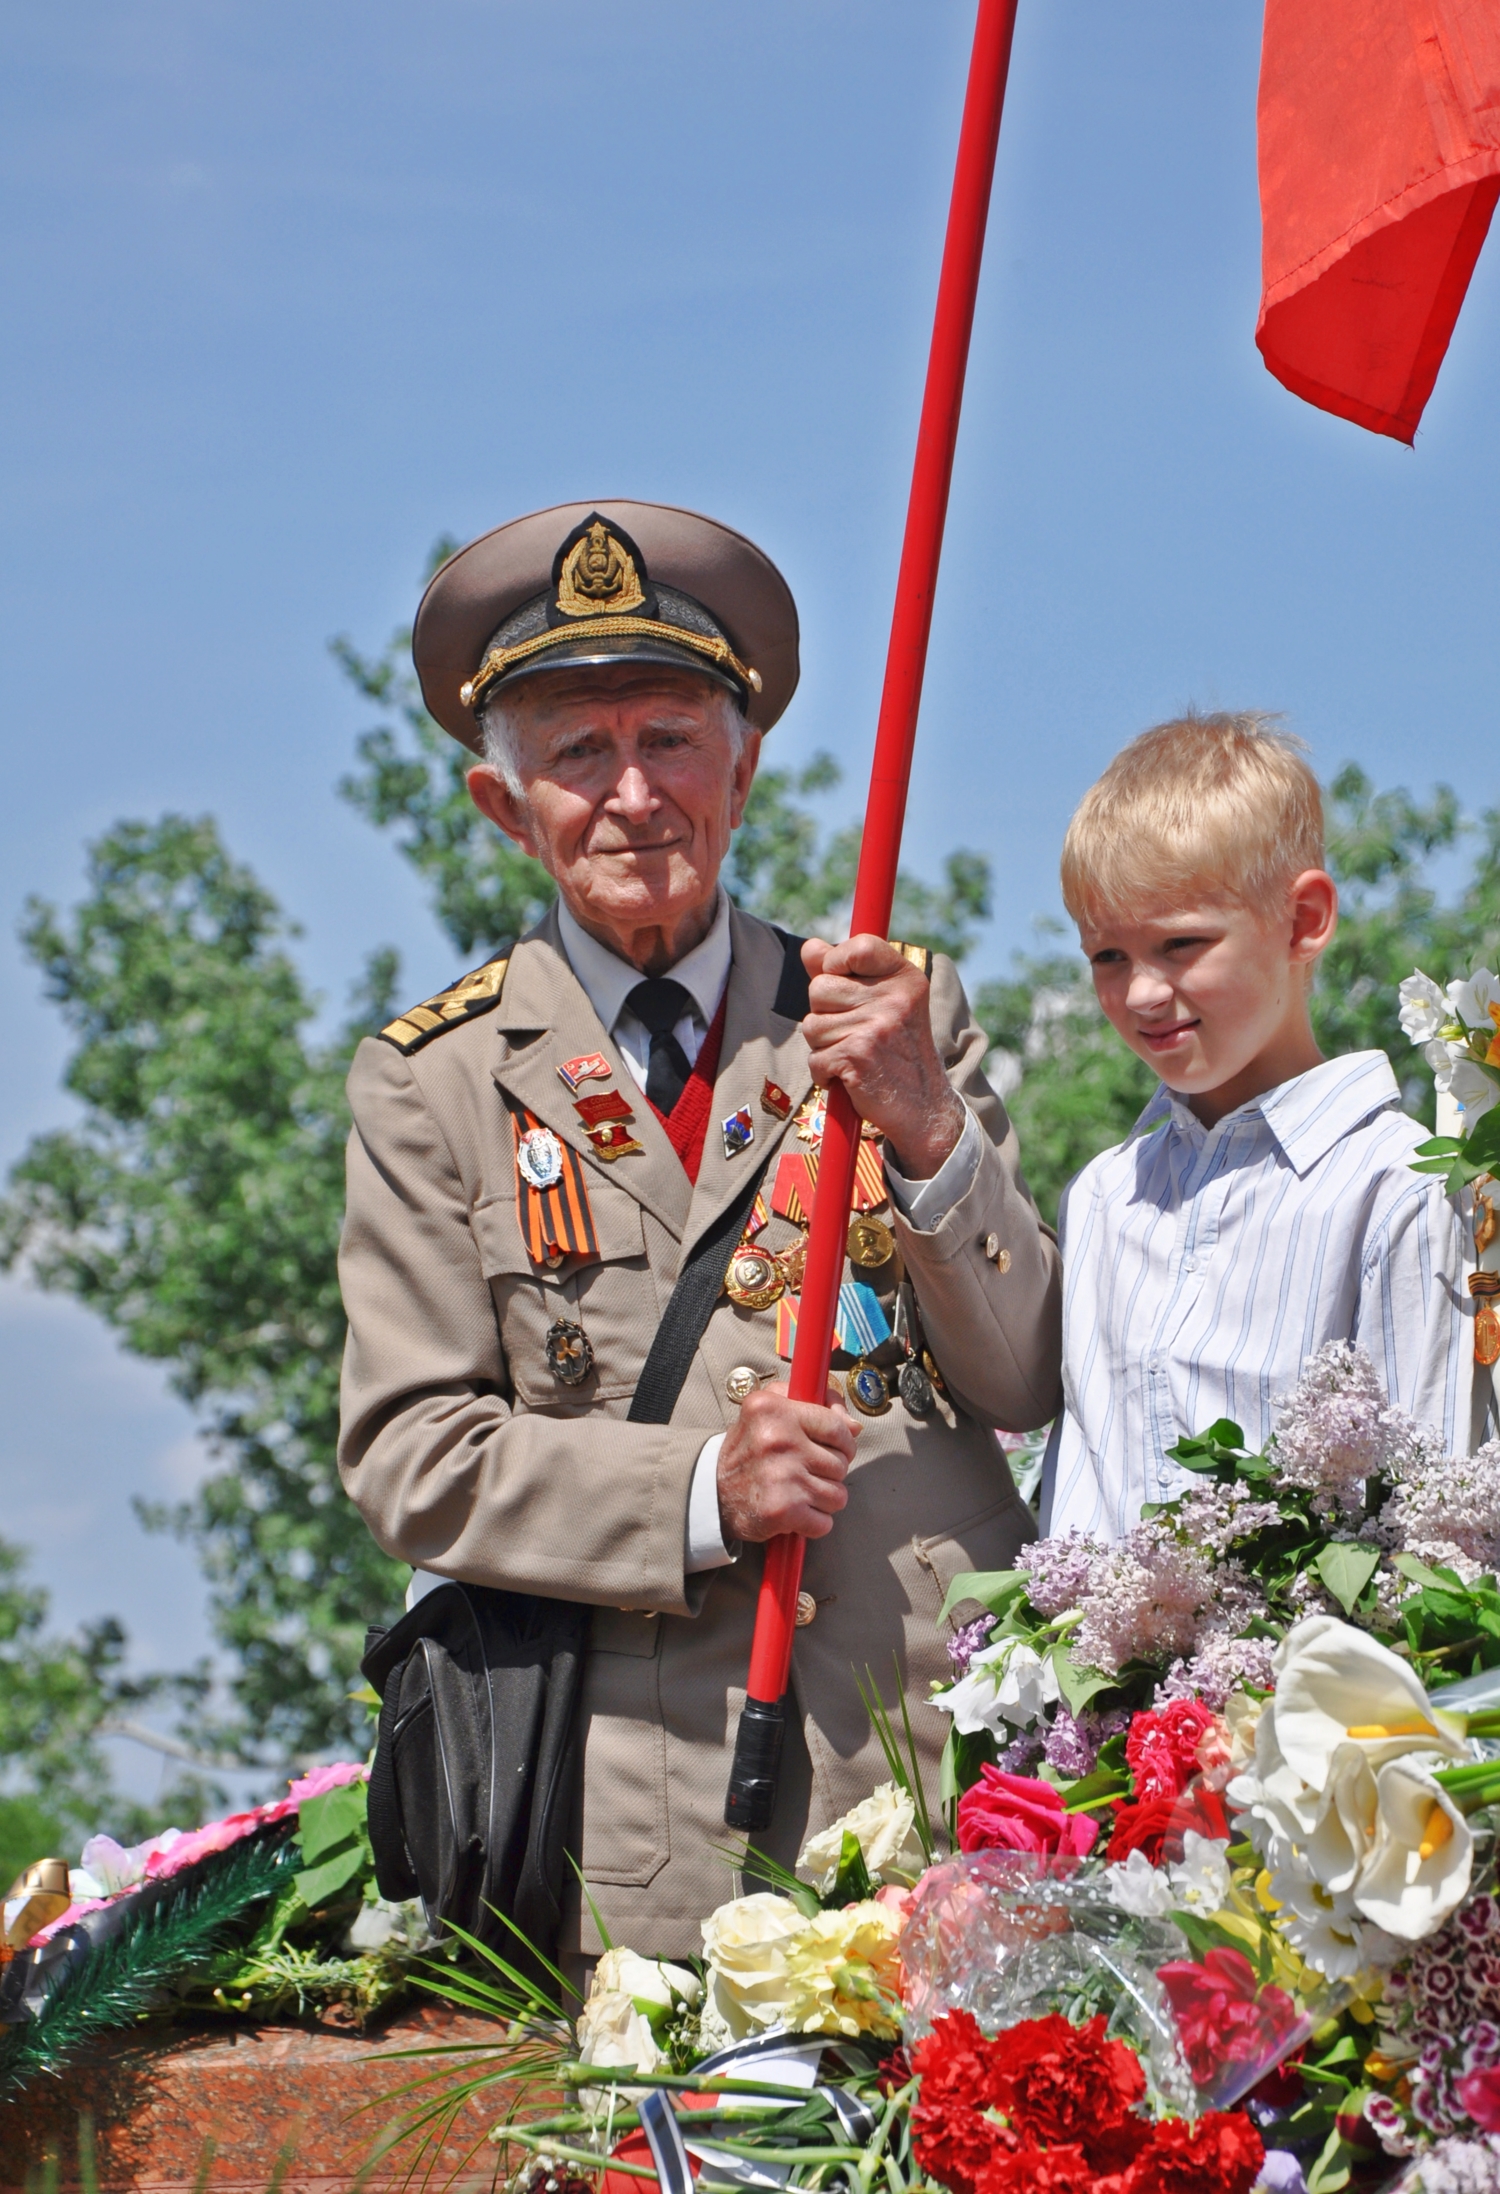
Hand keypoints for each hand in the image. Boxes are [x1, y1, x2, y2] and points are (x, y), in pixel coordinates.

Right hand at [716, 1379, 860, 1541]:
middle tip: (805, 1473)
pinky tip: (795, 1513)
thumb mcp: (768, 1411)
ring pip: (838, 1495)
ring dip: (823, 1500)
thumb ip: (812, 1405)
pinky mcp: (783, 1510)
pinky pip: (825, 1522)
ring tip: (799, 1493)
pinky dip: (813, 1523)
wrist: (710, 1495)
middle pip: (841, 1463)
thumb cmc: (746, 1452)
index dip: (843, 1442)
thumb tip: (853, 1425)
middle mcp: (778, 1440)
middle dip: (830, 1473)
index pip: (836, 1426)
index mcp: (774, 1410)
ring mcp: (782, 1476)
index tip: (834, 1449)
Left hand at [801, 934, 965, 1177]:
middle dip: (825, 1014)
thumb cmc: (897, 1052)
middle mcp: (894, 998)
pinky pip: (815, 1057)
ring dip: (824, 1047)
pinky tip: (850, 1077)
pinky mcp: (857, 1056)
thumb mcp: (884, 1004)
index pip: (857, 946)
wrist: (924, 1107)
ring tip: (855, 1056)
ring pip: (812, 1025)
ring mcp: (876, 1027)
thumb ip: (844, 973)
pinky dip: (825, 1073)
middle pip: (820, 988)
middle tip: (855, 1033)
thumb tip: (809, 947)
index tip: (843, 982)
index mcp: (905, 978)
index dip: (835, 962)